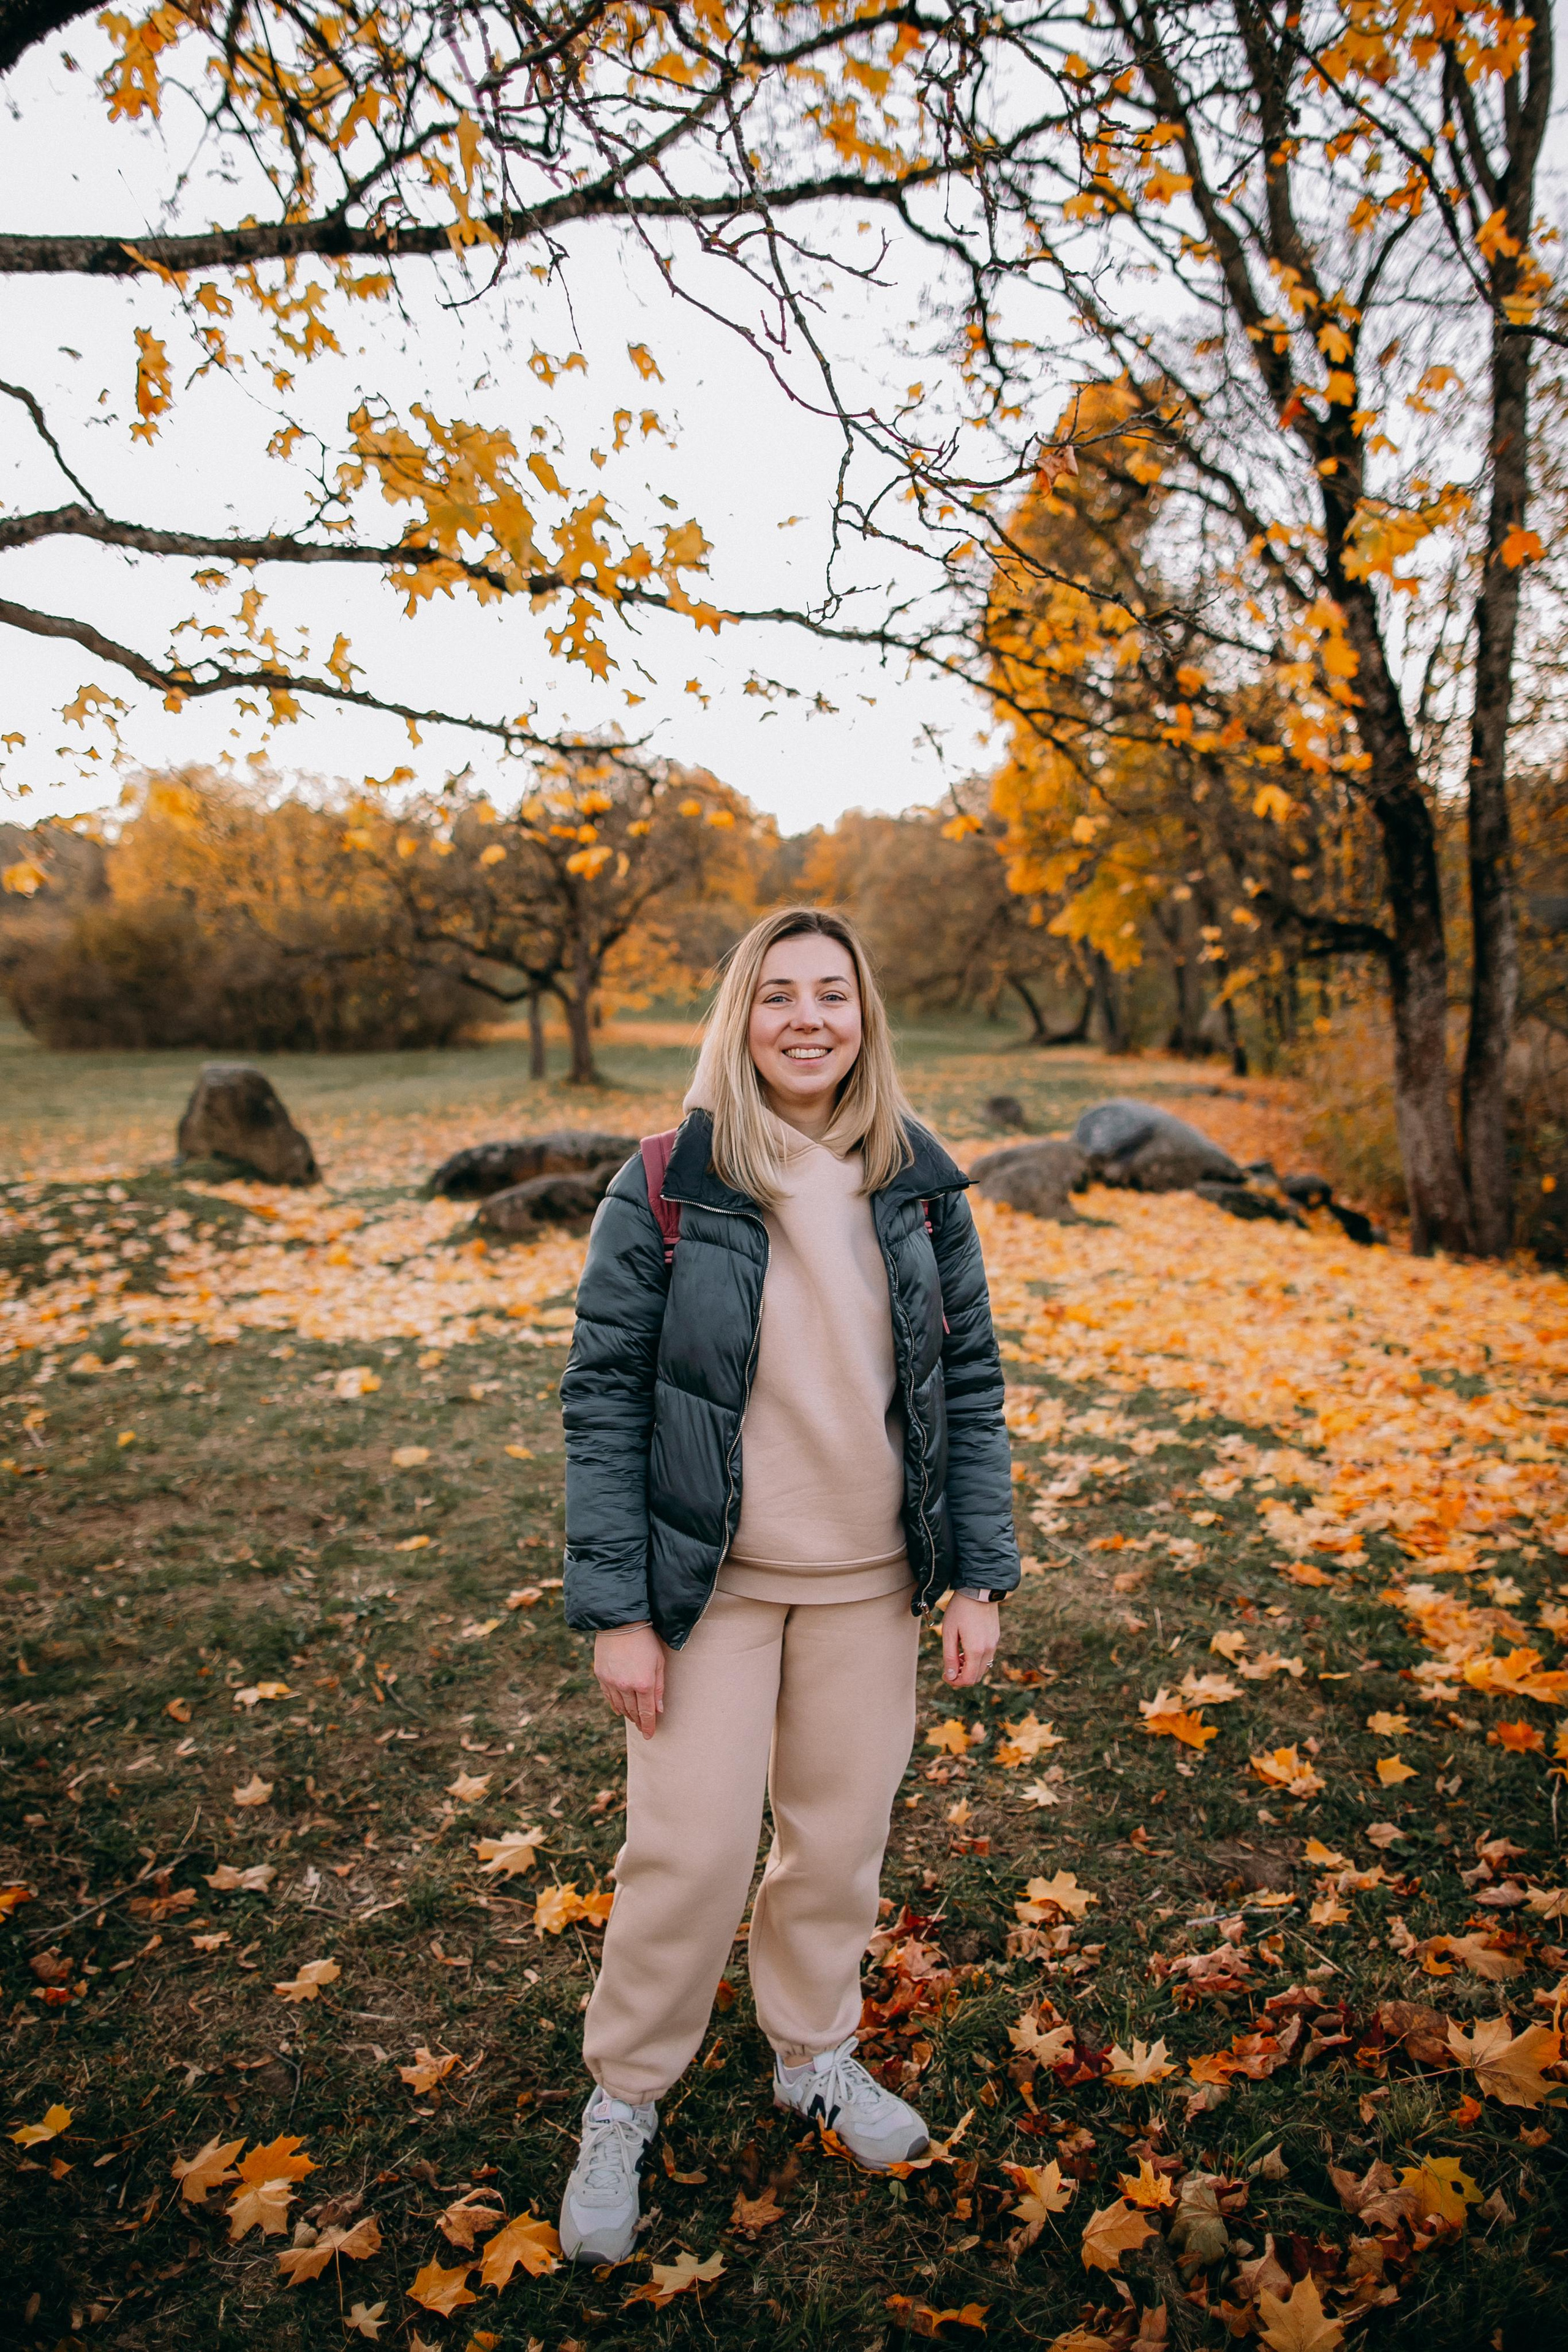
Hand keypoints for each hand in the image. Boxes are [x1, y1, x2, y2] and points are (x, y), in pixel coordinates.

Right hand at [594, 1622, 665, 1739]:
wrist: (620, 1623)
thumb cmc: (645, 1641)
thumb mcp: (659, 1663)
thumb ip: (658, 1688)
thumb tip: (658, 1710)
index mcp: (644, 1684)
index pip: (647, 1713)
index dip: (648, 1726)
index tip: (649, 1735)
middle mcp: (626, 1686)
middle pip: (633, 1711)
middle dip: (639, 1722)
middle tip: (642, 1728)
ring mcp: (611, 1682)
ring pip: (620, 1706)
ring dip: (627, 1714)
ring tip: (633, 1719)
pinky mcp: (601, 1676)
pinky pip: (608, 1696)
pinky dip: (614, 1705)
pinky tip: (619, 1710)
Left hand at [942, 1592, 999, 1687]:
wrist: (979, 1590)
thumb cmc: (960, 1610)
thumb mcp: (949, 1632)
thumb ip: (950, 1656)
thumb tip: (951, 1676)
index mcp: (976, 1650)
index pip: (969, 1679)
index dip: (955, 1682)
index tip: (945, 1675)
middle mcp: (989, 1650)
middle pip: (977, 1677)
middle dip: (962, 1677)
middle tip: (949, 1669)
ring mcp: (994, 1644)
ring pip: (983, 1668)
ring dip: (970, 1669)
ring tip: (957, 1657)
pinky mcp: (996, 1638)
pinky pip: (987, 1657)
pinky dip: (976, 1660)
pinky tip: (966, 1649)